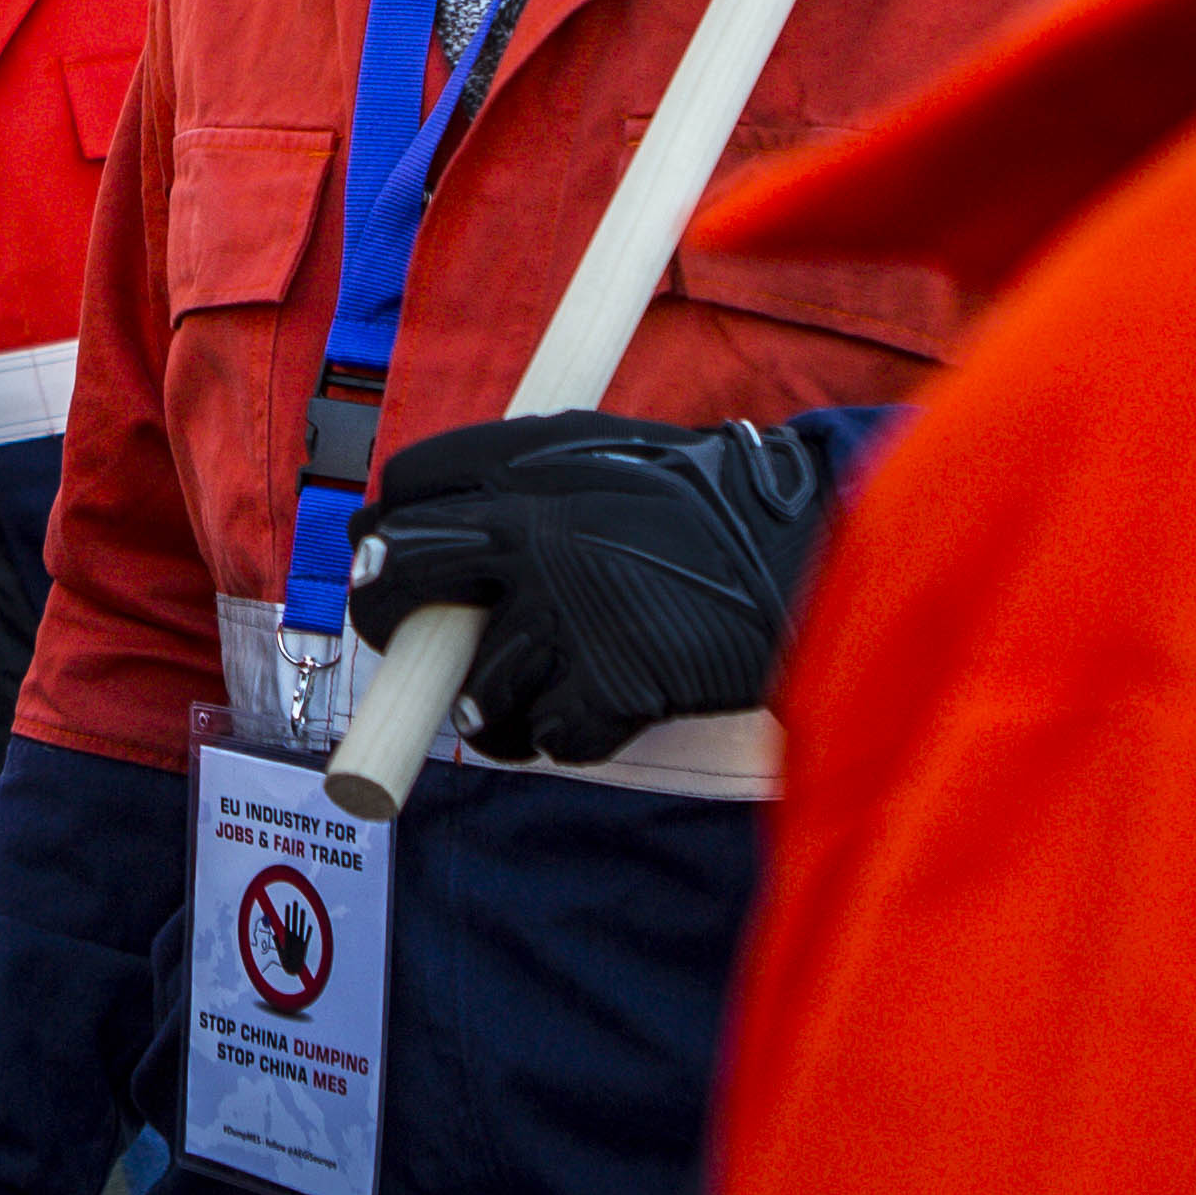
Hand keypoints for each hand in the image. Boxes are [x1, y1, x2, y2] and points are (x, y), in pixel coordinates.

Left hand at [346, 411, 838, 767]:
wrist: (812, 554)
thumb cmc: (713, 509)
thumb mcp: (610, 457)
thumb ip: (528, 487)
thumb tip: (441, 529)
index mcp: (532, 462)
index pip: (406, 485)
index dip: (385, 532)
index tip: (388, 563)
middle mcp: (536, 531)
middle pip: (396, 572)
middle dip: (383, 617)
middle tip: (401, 646)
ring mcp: (570, 611)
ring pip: (473, 686)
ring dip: (493, 705)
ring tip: (533, 696)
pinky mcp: (613, 683)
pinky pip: (548, 737)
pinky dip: (566, 736)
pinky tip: (597, 713)